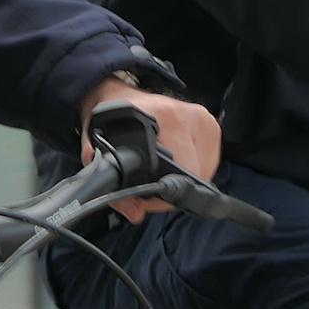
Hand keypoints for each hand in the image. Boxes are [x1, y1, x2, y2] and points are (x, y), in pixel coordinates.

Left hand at [81, 78, 222, 223]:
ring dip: (183, 179)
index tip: (143, 196)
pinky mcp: (211, 125)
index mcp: (159, 117)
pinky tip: (175, 160)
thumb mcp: (96, 152)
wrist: (120, 95)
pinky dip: (193, 168)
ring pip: (203, 171)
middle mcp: (186, 115)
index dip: (157, 196)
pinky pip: (208, 162)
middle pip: (191, 174)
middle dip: (168, 190)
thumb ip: (108, 184)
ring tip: (160, 169)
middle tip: (148, 184)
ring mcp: (203, 119)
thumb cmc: (111, 123)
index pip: (174, 171)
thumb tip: (135, 212)